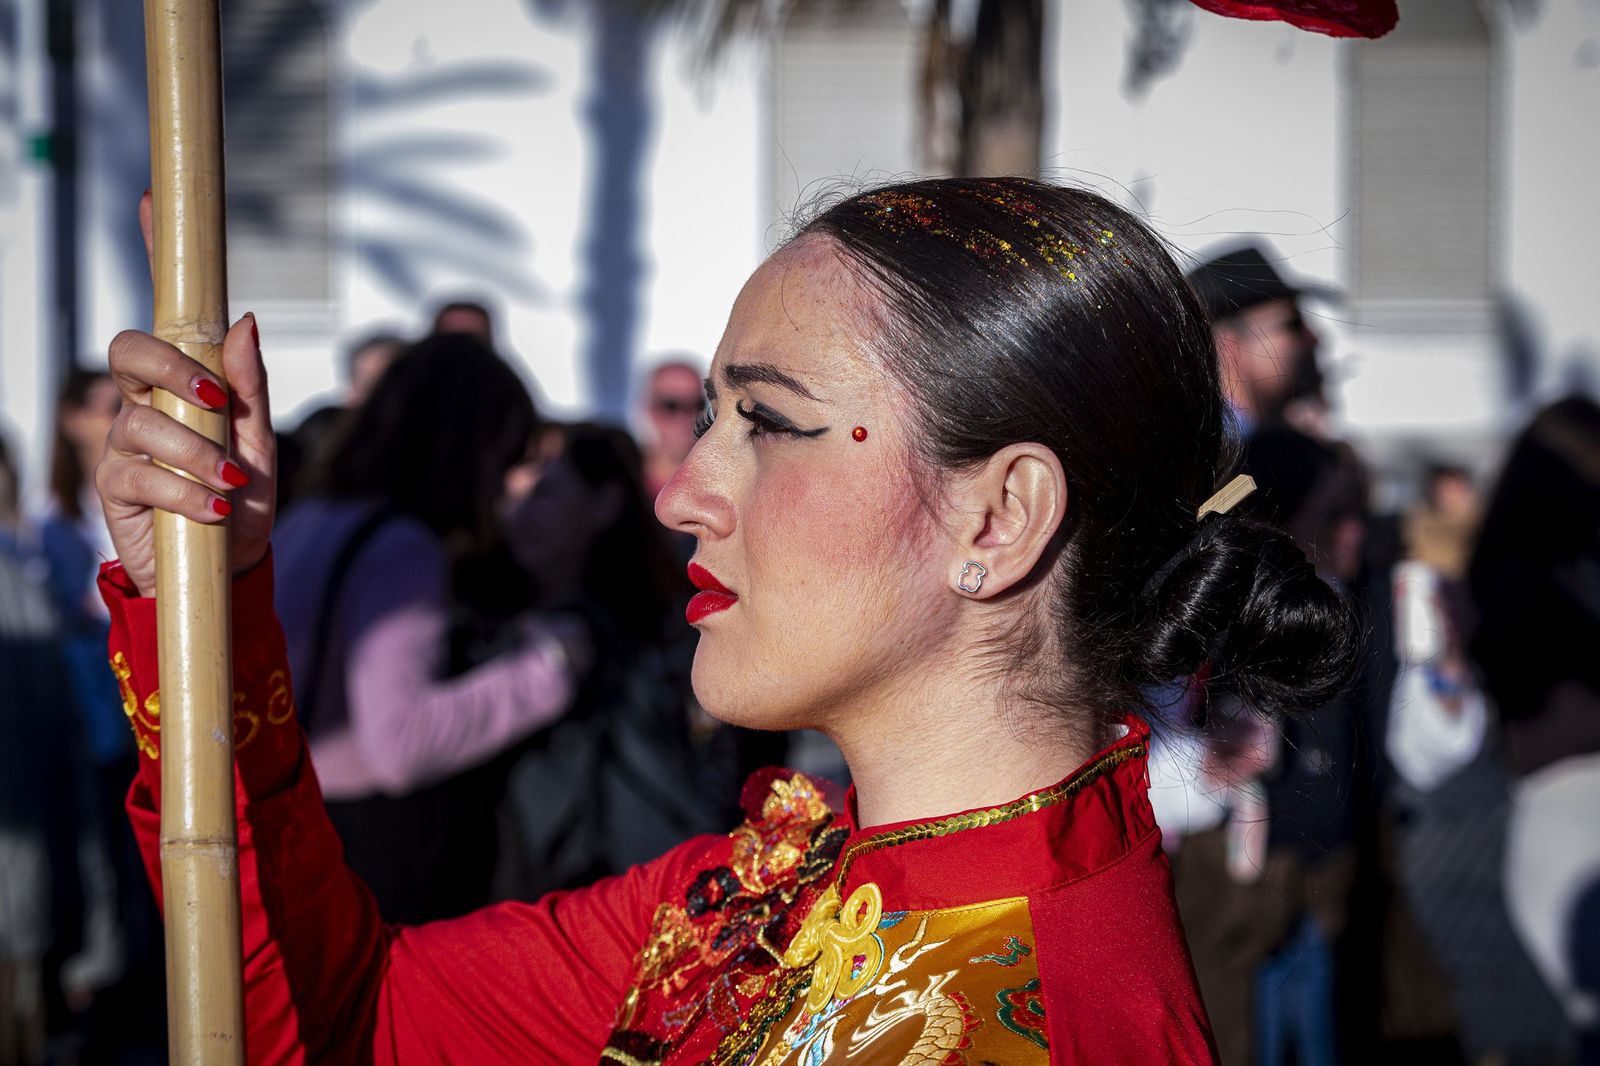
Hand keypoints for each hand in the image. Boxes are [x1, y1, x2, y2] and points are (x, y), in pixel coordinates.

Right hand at [95, 192, 275, 595]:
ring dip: (194, 452)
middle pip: (131, 349)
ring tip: (230, 483)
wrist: (229, 573)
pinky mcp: (116, 486)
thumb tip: (244, 320)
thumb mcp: (264, 446)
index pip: (168, 313)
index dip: (155, 254)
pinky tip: (212, 508)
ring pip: (142, 418)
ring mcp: (129, 441)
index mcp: (189, 382)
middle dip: (169, 366)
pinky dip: (183, 490)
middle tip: (213, 400)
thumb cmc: (244, 503)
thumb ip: (253, 389)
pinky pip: (138, 473)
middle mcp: (150, 401)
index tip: (153, 201)